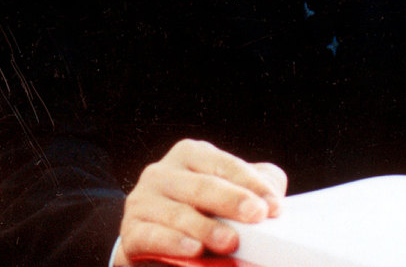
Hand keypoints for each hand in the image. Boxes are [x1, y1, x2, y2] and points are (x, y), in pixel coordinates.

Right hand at [114, 139, 286, 264]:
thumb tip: (273, 195)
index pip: (224, 165)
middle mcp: (163, 172)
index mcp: (190, 154)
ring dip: (207, 229)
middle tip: (258, 216)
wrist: (152, 241)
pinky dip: (174, 243)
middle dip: (233, 201)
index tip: (274, 206)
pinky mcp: (131, 231)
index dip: (252, 184)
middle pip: (202, 186)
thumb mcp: (226, 192)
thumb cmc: (199, 212)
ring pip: (179, 213)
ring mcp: (142, 200)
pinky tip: (194, 251)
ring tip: (231, 242)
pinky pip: (152, 236)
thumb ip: (252, 185)